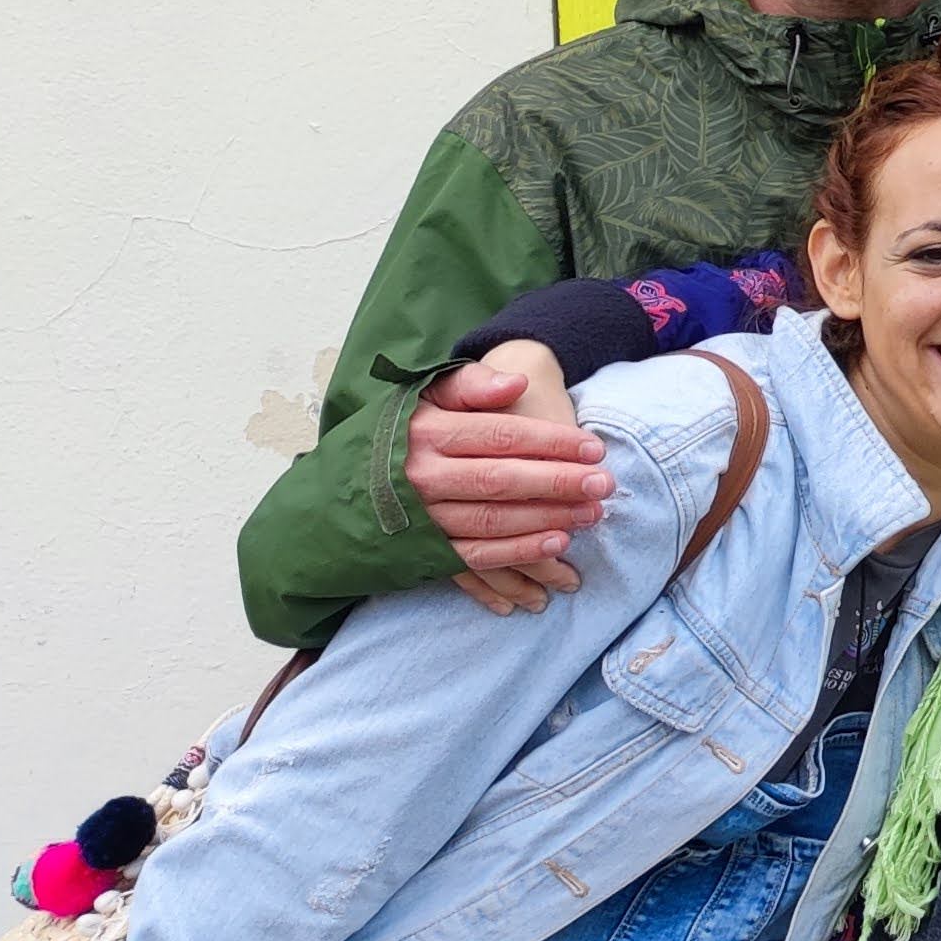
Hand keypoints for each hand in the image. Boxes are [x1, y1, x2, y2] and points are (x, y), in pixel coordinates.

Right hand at [409, 348, 611, 608]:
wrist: (336, 486)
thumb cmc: (400, 431)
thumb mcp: (424, 394)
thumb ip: (470, 383)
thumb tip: (517, 382)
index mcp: (425, 432)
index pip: (499, 436)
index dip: (551, 442)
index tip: (595, 448)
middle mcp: (420, 476)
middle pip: (500, 481)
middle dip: (558, 483)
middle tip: (604, 485)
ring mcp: (419, 518)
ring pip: (491, 521)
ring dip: (546, 520)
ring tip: (591, 515)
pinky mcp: (422, 551)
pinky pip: (474, 558)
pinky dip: (516, 555)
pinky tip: (555, 547)